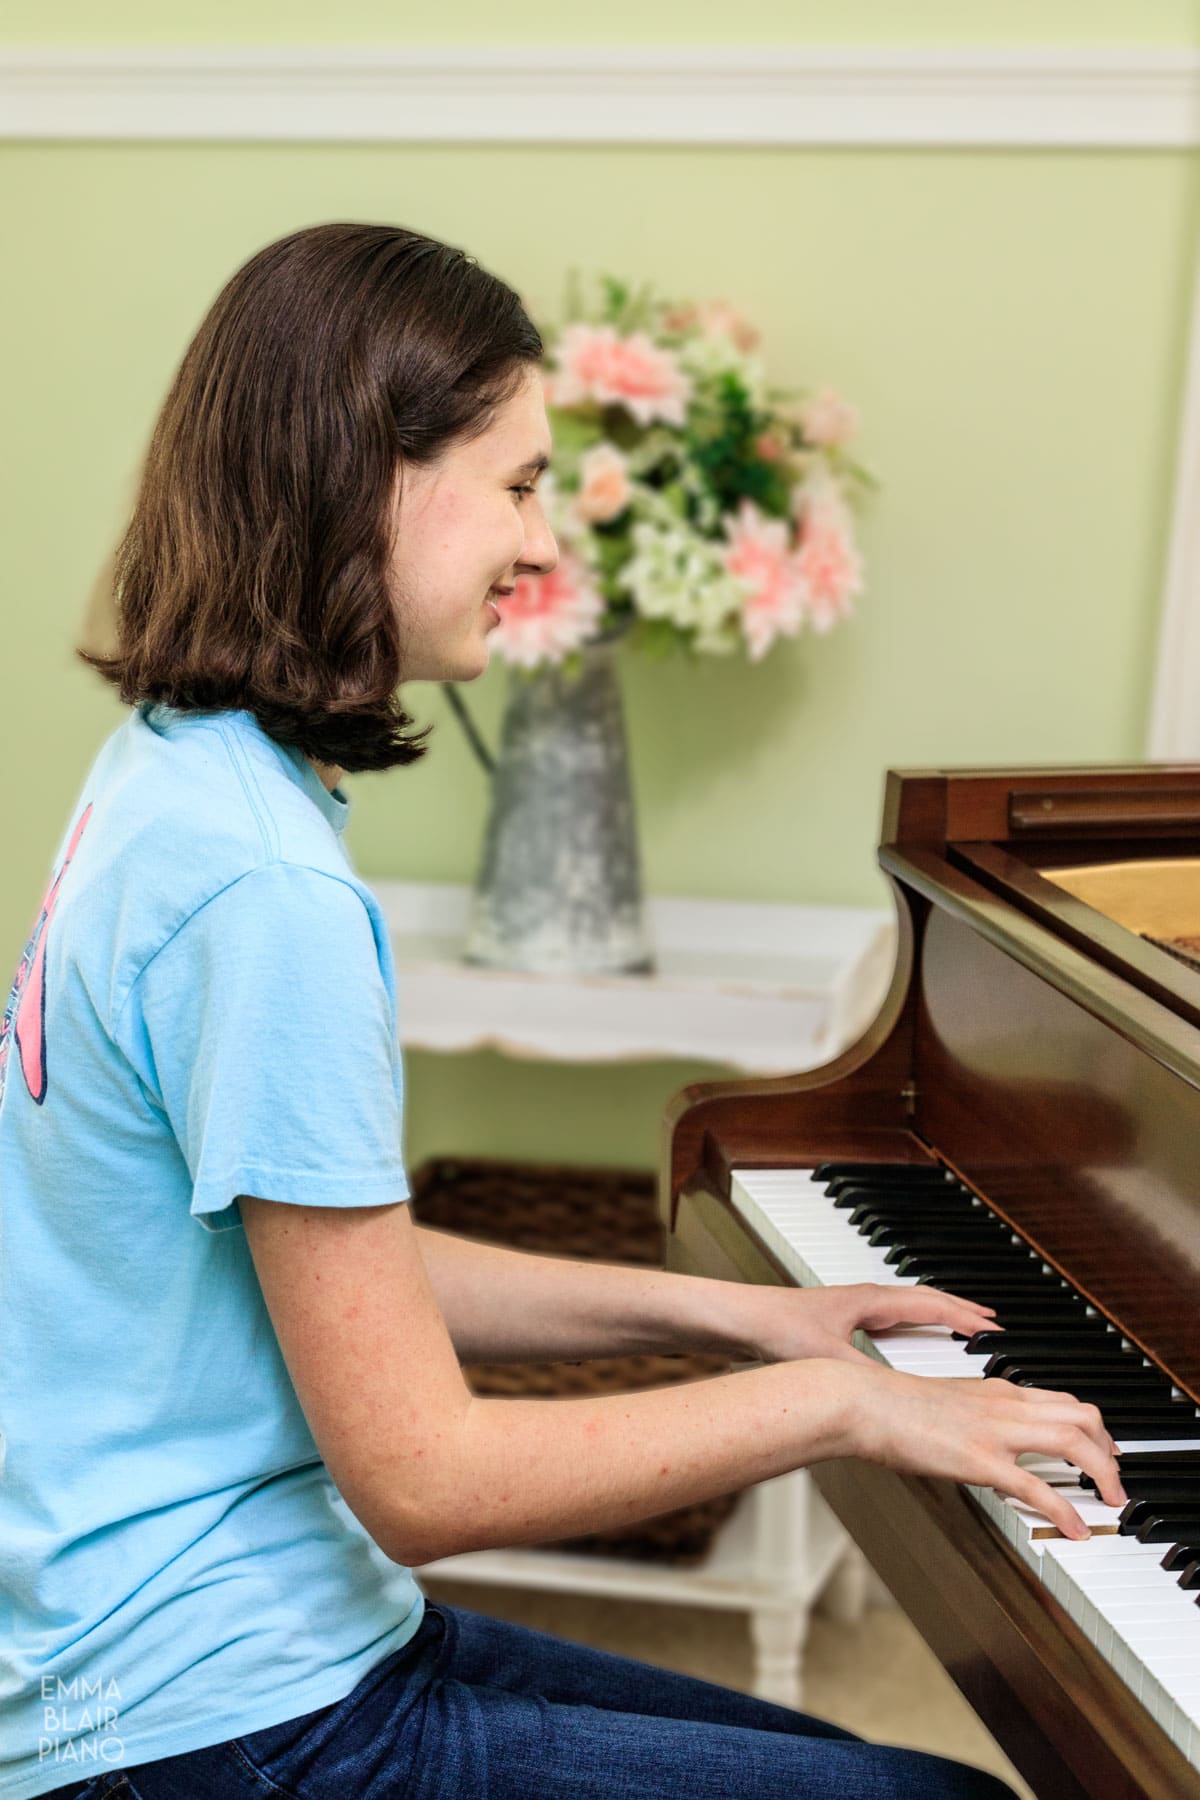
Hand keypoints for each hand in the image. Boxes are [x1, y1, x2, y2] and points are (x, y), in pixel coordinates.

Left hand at [736, 1280, 997, 1366]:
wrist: (739, 1318)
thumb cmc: (776, 1328)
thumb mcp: (829, 1358)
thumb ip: (867, 1376)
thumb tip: (900, 1396)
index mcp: (871, 1301)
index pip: (930, 1304)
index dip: (965, 1317)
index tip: (994, 1328)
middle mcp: (864, 1298)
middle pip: (924, 1299)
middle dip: (959, 1310)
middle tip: (989, 1323)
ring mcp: (851, 1307)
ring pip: (906, 1308)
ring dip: (936, 1316)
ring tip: (960, 1328)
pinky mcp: (837, 1320)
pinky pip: (889, 1318)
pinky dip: (911, 1326)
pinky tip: (909, 1344)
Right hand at [844, 1362, 1126, 1539]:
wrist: (863, 1401)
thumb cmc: (891, 1405)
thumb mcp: (945, 1403)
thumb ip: (973, 1416)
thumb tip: (982, 1437)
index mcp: (997, 1390)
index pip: (1064, 1401)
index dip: (1094, 1429)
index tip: (1102, 1451)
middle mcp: (1005, 1404)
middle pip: (1084, 1417)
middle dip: (1110, 1451)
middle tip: (1113, 1482)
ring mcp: (996, 1431)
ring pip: (1075, 1443)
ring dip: (1103, 1474)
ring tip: (1109, 1502)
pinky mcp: (980, 1460)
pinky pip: (1037, 1487)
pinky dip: (1065, 1511)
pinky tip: (1074, 1530)